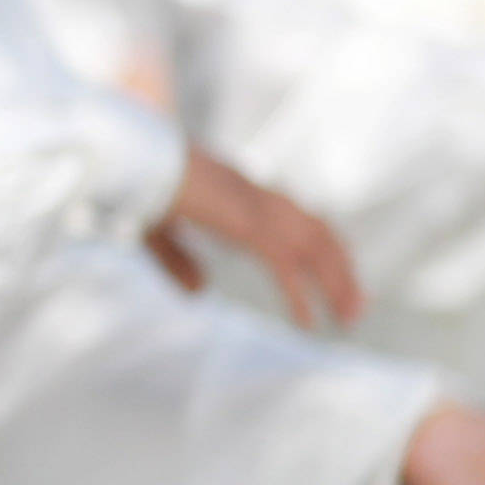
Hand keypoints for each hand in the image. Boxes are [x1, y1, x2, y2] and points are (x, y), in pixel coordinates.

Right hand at [148, 146, 360, 330]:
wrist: (129, 160)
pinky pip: (285, 267)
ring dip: (337, 284)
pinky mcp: (248, 225)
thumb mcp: (155, 231)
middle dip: (341, 268)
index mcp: (237, 188)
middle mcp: (255, 194)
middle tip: (355, 308)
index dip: (318, 246)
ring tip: (348, 319)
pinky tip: (307, 324)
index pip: (294, 215)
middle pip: (318, 230)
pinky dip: (300, 297)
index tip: (333, 275)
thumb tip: (201, 294)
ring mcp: (255, 207)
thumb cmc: (131, 186)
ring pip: (315, 247)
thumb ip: (179, 261)